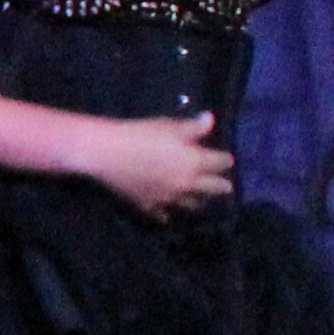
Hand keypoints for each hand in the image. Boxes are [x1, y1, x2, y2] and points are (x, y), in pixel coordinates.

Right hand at [93, 111, 235, 218]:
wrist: (107, 154)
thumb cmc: (141, 135)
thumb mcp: (170, 126)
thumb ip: (195, 127)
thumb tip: (211, 119)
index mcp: (196, 162)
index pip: (221, 162)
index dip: (225, 159)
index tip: (226, 158)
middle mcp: (187, 184)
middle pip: (215, 188)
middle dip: (222, 185)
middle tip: (225, 185)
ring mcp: (169, 198)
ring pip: (193, 205)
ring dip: (199, 200)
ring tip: (199, 198)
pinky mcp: (150, 206)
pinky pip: (164, 215)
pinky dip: (168, 214)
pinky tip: (168, 213)